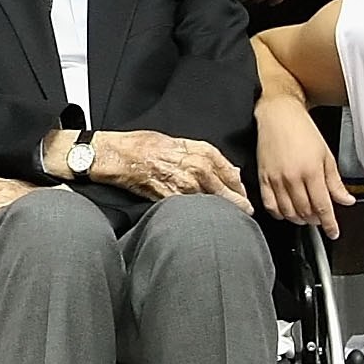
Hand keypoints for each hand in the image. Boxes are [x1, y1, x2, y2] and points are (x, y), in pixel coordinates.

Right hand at [90, 131, 252, 209]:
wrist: (119, 156)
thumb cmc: (144, 145)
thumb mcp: (178, 141)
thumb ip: (203, 154)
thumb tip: (226, 168)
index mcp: (199, 151)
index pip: (229, 171)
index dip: (238, 185)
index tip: (242, 194)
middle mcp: (196, 168)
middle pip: (226, 191)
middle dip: (237, 203)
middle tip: (244, 212)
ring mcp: (185, 186)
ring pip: (212, 203)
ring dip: (221, 211)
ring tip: (227, 219)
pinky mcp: (172, 200)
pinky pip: (191, 210)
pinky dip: (200, 216)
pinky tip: (203, 222)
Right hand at [258, 98, 354, 235]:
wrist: (278, 115)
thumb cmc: (302, 130)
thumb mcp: (326, 155)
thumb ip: (335, 182)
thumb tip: (346, 199)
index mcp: (311, 171)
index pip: (323, 207)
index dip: (329, 224)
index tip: (333, 232)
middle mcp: (292, 178)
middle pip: (305, 212)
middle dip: (315, 220)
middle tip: (320, 219)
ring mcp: (276, 179)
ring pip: (288, 212)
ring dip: (298, 219)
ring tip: (305, 216)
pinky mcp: (263, 178)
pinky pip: (269, 205)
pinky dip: (279, 214)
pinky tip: (286, 212)